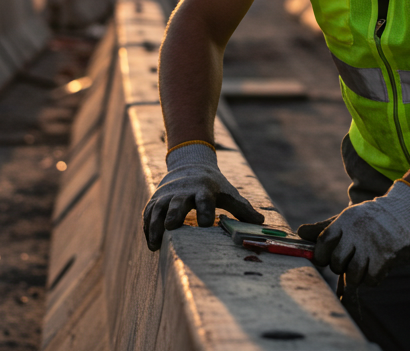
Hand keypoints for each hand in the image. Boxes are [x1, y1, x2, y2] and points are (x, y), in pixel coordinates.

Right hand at [142, 143, 263, 250]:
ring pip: (158, 209)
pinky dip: (147, 226)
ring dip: (155, 226)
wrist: (190, 164)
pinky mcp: (156, 199)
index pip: (205, 199)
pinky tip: (150, 242)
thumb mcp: (228, 193)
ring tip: (154, 245)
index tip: (206, 225)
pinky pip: (149, 212)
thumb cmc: (213, 185)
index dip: (205, 211)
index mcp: (204, 189)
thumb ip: (242, 209)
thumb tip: (261, 223)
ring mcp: (167, 195)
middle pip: (177, 201)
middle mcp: (183, 190)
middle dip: (173, 213)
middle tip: (170, 227)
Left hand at [300, 180, 409, 284]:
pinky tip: (375, 268)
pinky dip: (371, 279)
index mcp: (345, 221)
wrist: (404, 212)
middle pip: (337, 262)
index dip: (320, 255)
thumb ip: (323, 229)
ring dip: (355, 276)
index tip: (324, 258)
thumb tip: (300, 233)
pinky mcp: (386, 256)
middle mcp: (357, 232)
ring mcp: (372, 244)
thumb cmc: (369, 220)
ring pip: (353, 275)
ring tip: (361, 266)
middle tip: (347, 262)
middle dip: (339, 267)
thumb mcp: (346, 219)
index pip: (323, 241)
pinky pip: (371, 279)